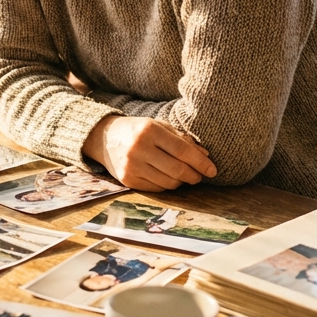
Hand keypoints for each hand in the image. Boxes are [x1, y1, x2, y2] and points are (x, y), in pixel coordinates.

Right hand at [82, 115, 216, 191]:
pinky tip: (167, 178)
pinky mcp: (128, 180)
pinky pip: (157, 189)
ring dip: (181, 182)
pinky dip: (167, 185)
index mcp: (149, 130)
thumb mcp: (158, 127)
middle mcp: (139, 148)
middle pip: (177, 170)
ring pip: (169, 182)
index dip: (201, 162)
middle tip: (200, 176)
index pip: (182, 151)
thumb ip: (182, 139)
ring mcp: (132, 166)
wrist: (104, 138)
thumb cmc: (137, 130)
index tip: (213, 170)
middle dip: (194, 176)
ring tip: (184, 176)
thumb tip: (205, 155)